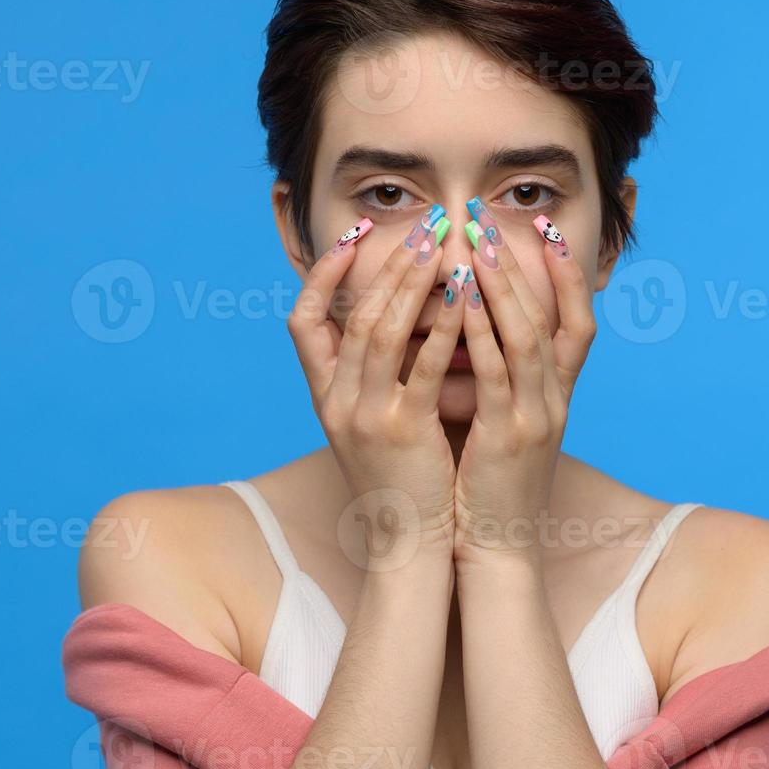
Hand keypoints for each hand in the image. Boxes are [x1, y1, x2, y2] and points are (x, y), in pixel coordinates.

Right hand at [288, 207, 464, 561]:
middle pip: (354, 315)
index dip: (323, 276)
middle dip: (389, 264)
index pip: (301, 321)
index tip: (352, 237)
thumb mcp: (366, 425)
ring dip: (412, 282)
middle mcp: (336, 401)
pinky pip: (423, 366)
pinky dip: (444, 326)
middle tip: (423, 225)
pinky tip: (467, 295)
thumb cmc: (398, 479)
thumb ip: (368, 376)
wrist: (408, 543)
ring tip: (440, 244)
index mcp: (324, 397)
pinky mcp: (404, 431)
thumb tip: (388, 320)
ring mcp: (366, 416)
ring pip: (381, 331)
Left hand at [453, 205, 594, 562]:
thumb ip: (502, 381)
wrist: (498, 549)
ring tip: (478, 240)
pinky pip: (496, 371)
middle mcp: (556, 399)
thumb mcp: (508, 425)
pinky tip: (461, 296)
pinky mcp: (509, 436)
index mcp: (558, 396)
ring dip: (502, 283)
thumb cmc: (491, 487)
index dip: (566, 273)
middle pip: (549, 315)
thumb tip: (478, 334)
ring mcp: (537, 416)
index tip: (545, 229)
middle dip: (522, 262)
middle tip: (493, 216)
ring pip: (526, 335)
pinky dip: (482, 329)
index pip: (577, 321)